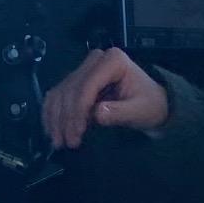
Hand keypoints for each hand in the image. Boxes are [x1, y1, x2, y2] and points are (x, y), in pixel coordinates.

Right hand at [39, 47, 168, 149]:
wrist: (152, 101)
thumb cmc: (149, 105)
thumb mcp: (140, 111)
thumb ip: (120, 112)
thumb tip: (97, 114)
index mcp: (113, 60)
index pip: (87, 85)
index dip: (78, 111)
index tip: (76, 134)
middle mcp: (95, 59)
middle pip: (71, 89)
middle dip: (66, 118)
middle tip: (66, 143)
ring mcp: (84, 67)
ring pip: (60, 92)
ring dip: (56, 118)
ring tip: (58, 141)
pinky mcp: (77, 78)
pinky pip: (58, 94)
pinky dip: (52, 113)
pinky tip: (52, 130)